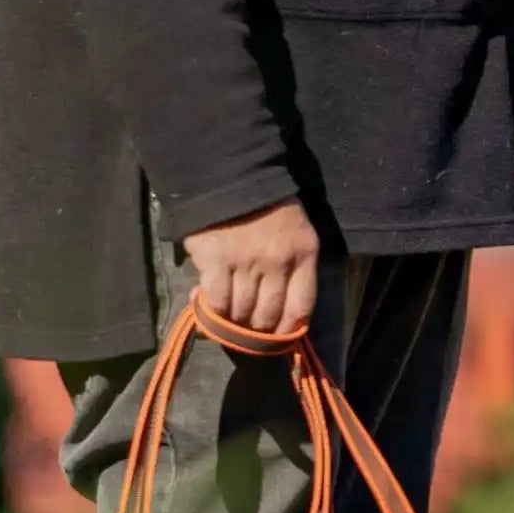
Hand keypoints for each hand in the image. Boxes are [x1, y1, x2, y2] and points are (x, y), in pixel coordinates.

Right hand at [181, 197, 318, 333]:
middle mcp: (277, 262)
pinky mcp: (216, 260)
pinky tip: (210, 304)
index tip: (277, 336)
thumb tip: (281, 313)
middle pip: (268, 315)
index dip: (287, 330)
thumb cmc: (269, 207)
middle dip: (258, 328)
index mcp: (303, 253)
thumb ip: (293, 269)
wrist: (233, 176)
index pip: (301, 307)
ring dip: (234, 319)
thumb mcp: (296, 232)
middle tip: (247, 327)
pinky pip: (216, 301)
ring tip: (228, 314)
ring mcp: (246, 262)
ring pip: (242, 312)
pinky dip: (213, 309)